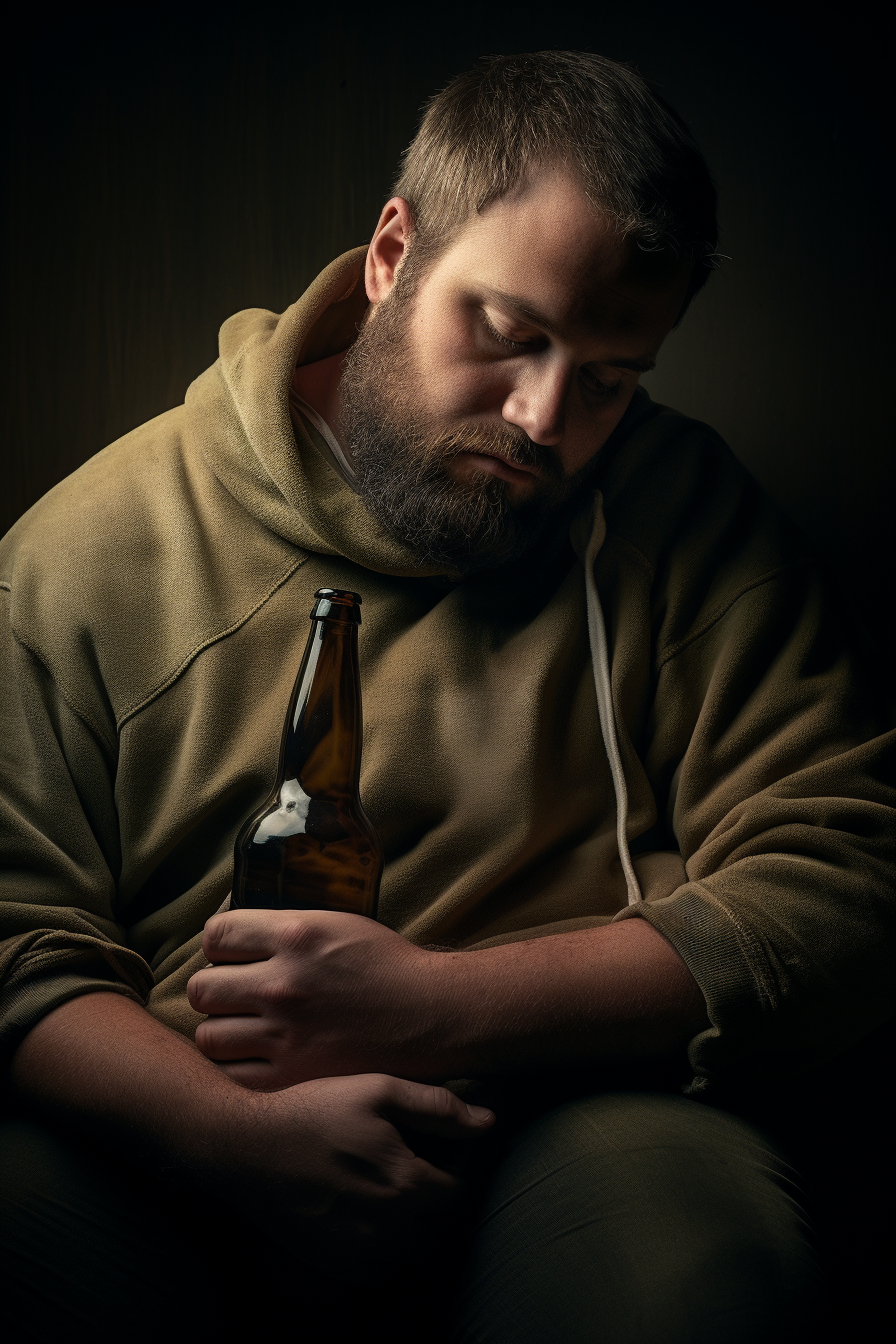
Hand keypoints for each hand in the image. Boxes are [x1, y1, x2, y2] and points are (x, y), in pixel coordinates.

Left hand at [188, 908, 458, 1088]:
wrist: (433, 1015)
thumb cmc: (389, 966)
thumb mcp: (338, 924)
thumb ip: (285, 928)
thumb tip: (238, 933)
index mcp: (294, 936)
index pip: (215, 934)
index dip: (218, 945)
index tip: (229, 955)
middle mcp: (282, 983)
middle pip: (203, 988)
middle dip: (215, 990)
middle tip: (233, 997)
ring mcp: (284, 1033)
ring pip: (209, 1035)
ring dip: (222, 1031)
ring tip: (243, 1030)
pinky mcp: (292, 1075)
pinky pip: (233, 1073)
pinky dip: (239, 1066)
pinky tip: (257, 1057)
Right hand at [217, 1072, 492, 1276]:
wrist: (246, 1146)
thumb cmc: (314, 1109)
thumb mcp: (378, 1090)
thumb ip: (438, 1108)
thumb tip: (490, 1123)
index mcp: (406, 1184)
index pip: (459, 1192)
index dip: (458, 1169)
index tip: (445, 1151)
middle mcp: (388, 1228)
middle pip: (436, 1223)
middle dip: (434, 1197)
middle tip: (413, 1165)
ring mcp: (359, 1253)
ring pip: (410, 1249)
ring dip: (410, 1223)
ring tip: (387, 1186)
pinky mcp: (334, 1267)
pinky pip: (378, 1267)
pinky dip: (382, 1246)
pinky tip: (364, 1210)